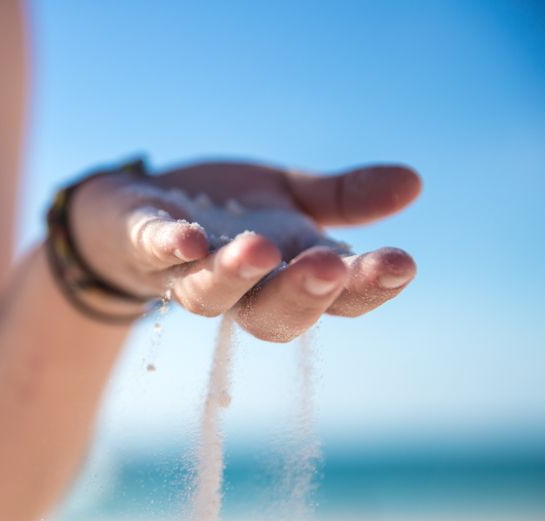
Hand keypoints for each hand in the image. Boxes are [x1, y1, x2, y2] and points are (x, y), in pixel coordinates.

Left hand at [71, 160, 419, 340]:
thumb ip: (341, 198)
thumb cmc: (218, 215)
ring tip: (259, 250)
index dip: (366, 286)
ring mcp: (183, 272)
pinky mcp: (138, 243)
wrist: (130, 214)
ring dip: (233, 275)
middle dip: (301, 294)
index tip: (401, 262)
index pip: (334, 296)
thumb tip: (414, 182)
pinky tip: (186, 235)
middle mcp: (237, 288)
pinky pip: (152, 251)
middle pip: (271, 313)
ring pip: (208, 293)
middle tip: (330, 267)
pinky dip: (167, 245)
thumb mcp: (286, 199)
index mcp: (284, 274)